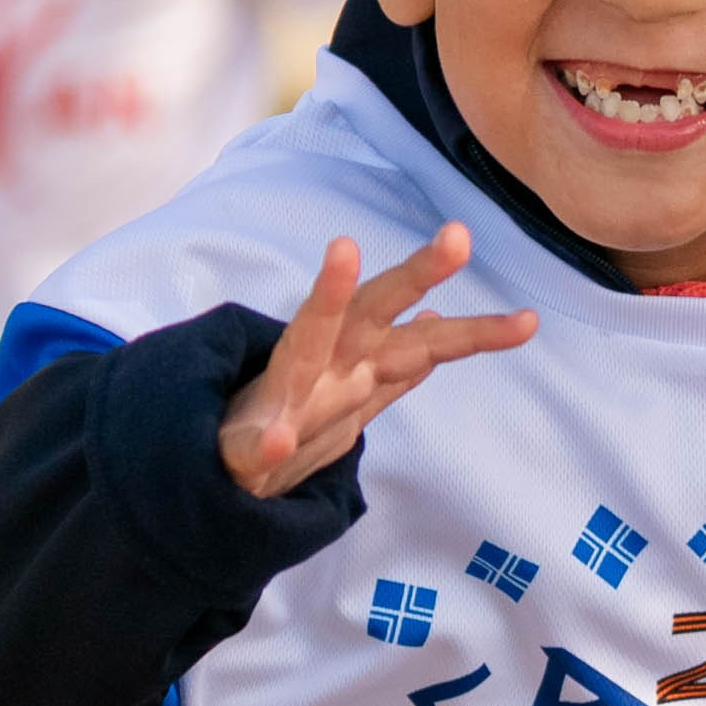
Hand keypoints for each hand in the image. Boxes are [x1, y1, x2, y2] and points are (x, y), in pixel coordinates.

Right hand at [218, 223, 534, 499]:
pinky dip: (267, 443)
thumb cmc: (297, 418)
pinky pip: (257, 446)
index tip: (470, 248)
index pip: (418, 338)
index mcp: (355, 362)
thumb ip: (397, 362)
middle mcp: (326, 368)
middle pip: (375, 312)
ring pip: (308, 342)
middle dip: (415, 275)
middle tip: (459, 237)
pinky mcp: (247, 448)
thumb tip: (437, 316)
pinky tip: (277, 440)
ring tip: (345, 248)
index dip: (457, 314)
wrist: (234, 468)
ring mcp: (286, 401)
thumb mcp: (356, 392)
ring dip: (327, 298)